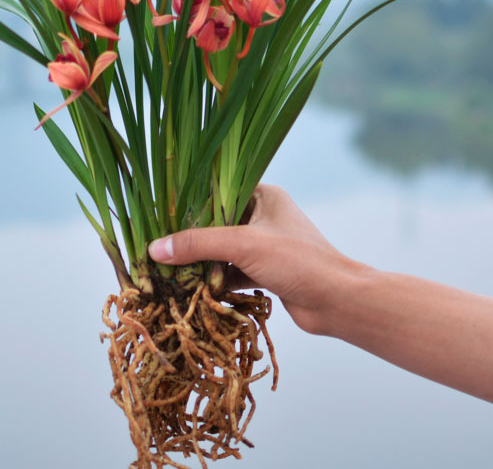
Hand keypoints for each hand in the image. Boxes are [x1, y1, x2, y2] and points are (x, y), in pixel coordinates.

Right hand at [148, 183, 364, 334]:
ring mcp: (265, 244)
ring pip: (223, 249)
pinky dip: (216, 279)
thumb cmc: (298, 260)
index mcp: (263, 195)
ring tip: (170, 267)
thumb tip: (155, 248)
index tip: (162, 211)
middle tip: (161, 243)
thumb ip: (199, 244)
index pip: (219, 190)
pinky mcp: (265, 270)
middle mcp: (264, 216)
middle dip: (192, 236)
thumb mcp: (243, 245)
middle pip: (218, 223)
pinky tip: (195, 287)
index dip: (191, 201)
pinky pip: (232, 270)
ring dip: (203, 260)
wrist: (337, 302)